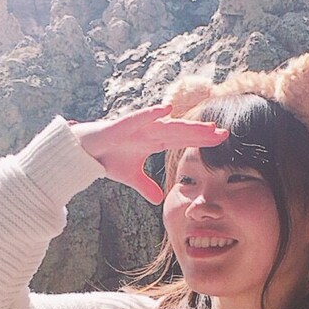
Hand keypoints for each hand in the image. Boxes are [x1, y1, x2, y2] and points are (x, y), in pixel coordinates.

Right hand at [71, 105, 228, 203]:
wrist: (83, 153)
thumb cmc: (107, 158)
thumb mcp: (131, 177)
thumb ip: (146, 186)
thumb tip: (158, 200)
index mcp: (154, 141)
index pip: (183, 140)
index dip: (201, 140)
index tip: (221, 141)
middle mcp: (150, 131)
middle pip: (182, 131)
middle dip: (202, 133)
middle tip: (224, 133)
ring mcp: (138, 126)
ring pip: (168, 125)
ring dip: (188, 125)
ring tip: (207, 126)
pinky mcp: (123, 124)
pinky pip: (140, 118)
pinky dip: (153, 113)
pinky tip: (167, 109)